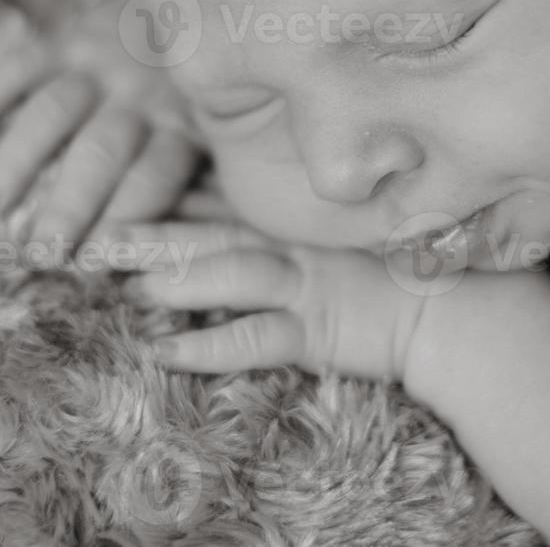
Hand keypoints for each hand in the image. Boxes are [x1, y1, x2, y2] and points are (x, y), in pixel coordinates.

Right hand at [0, 43, 203, 248]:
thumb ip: (193, 184)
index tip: (90, 263)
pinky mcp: (67, 40)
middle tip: (39, 251)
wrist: (197, 5)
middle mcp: (143, 97)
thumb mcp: (214, 136)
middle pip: (100, 153)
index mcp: (184, 130)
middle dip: (68, 205)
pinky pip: (20, 64)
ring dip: (19, 159)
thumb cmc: (198, 99)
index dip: (121, 221)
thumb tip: (158, 258)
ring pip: (53, 112)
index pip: (153, 180)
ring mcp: (103, 65)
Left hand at [112, 218, 436, 380]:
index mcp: (293, 222)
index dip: (163, 199)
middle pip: (209, 232)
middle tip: (91, 238)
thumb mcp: (340, 234)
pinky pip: (257, 337)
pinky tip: (167, 354)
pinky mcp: (319, 329)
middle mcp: (294, 245)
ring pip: (231, 273)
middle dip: (150, 235)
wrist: (457, 310)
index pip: (218, 203)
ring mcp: (307, 284)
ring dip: (178, 279)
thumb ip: (292, 220)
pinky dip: (210, 345)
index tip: (111, 196)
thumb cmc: (400, 272)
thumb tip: (229, 205)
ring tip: (127, 286)